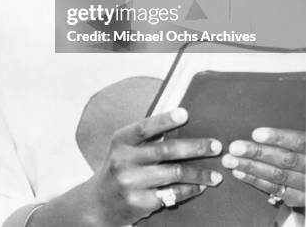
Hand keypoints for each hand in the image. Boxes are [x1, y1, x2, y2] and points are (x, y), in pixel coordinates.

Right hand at [88, 107, 222, 226]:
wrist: (100, 203)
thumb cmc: (120, 167)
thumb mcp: (124, 148)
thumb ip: (146, 137)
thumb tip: (180, 120)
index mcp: (121, 140)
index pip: (145, 127)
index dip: (165, 120)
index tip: (186, 114)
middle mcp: (123, 160)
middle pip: (166, 150)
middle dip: (195, 148)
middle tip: (216, 146)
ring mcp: (131, 183)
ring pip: (173, 174)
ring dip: (199, 174)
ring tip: (216, 174)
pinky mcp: (139, 203)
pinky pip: (171, 194)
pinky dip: (189, 190)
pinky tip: (200, 187)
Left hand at [222, 128, 304, 207]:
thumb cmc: (301, 153)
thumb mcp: (300, 143)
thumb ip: (286, 137)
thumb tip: (257, 130)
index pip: (298, 141)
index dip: (277, 137)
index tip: (256, 134)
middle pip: (284, 160)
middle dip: (257, 153)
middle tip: (234, 148)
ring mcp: (305, 185)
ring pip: (277, 176)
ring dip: (251, 168)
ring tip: (230, 160)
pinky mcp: (298, 198)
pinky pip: (275, 190)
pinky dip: (256, 181)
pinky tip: (239, 173)